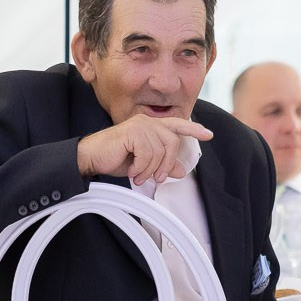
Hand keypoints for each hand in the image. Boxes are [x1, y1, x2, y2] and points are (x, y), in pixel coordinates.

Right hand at [75, 113, 212, 184]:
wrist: (92, 158)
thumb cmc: (115, 158)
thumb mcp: (144, 165)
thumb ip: (162, 164)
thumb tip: (180, 170)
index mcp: (151, 127)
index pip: (177, 125)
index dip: (193, 130)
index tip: (208, 134)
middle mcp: (147, 122)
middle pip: (172, 143)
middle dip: (166, 164)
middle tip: (155, 178)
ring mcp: (140, 125)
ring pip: (160, 151)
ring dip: (150, 169)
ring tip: (138, 175)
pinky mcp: (132, 132)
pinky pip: (148, 153)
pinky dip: (142, 167)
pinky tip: (132, 170)